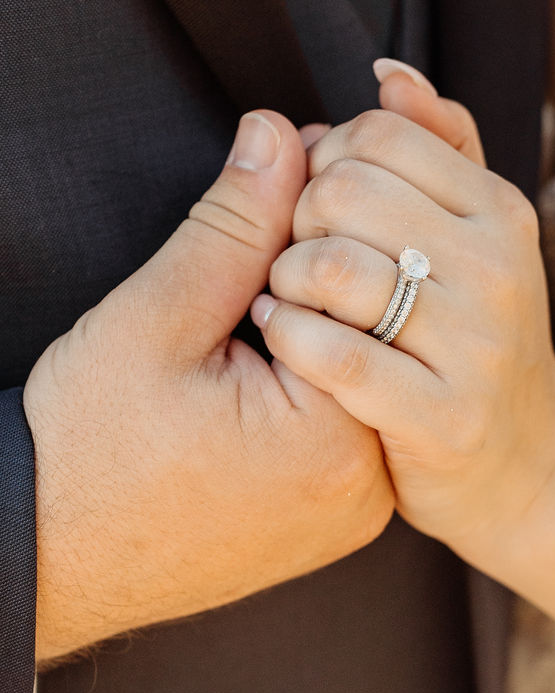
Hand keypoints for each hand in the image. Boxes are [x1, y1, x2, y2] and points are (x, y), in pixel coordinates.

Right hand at [25, 111, 393, 662]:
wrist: (43, 557)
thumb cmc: (86, 453)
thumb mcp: (156, 318)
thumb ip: (234, 225)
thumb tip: (284, 135)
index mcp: (336, 439)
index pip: (368, 288)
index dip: (322, 222)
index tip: (284, 184)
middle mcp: (366, 485)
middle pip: (373, 334)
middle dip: (322, 274)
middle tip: (260, 244)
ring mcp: (351, 510)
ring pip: (360, 375)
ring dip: (317, 324)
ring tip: (245, 307)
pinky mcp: (329, 519)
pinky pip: (344, 425)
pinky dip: (312, 378)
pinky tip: (259, 355)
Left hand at [254, 108, 554, 559]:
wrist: (524, 464)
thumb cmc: (475, 334)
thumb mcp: (478, 232)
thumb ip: (439, 145)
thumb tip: (388, 73)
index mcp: (500, 210)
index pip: (378, 135)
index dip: (325, 159)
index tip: (320, 204)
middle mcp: (497, 268)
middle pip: (344, 190)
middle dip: (297, 219)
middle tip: (299, 258)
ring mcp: (475, 345)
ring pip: (331, 268)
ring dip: (285, 281)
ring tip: (288, 300)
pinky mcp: (441, 417)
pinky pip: (332, 355)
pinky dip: (288, 340)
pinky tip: (284, 341)